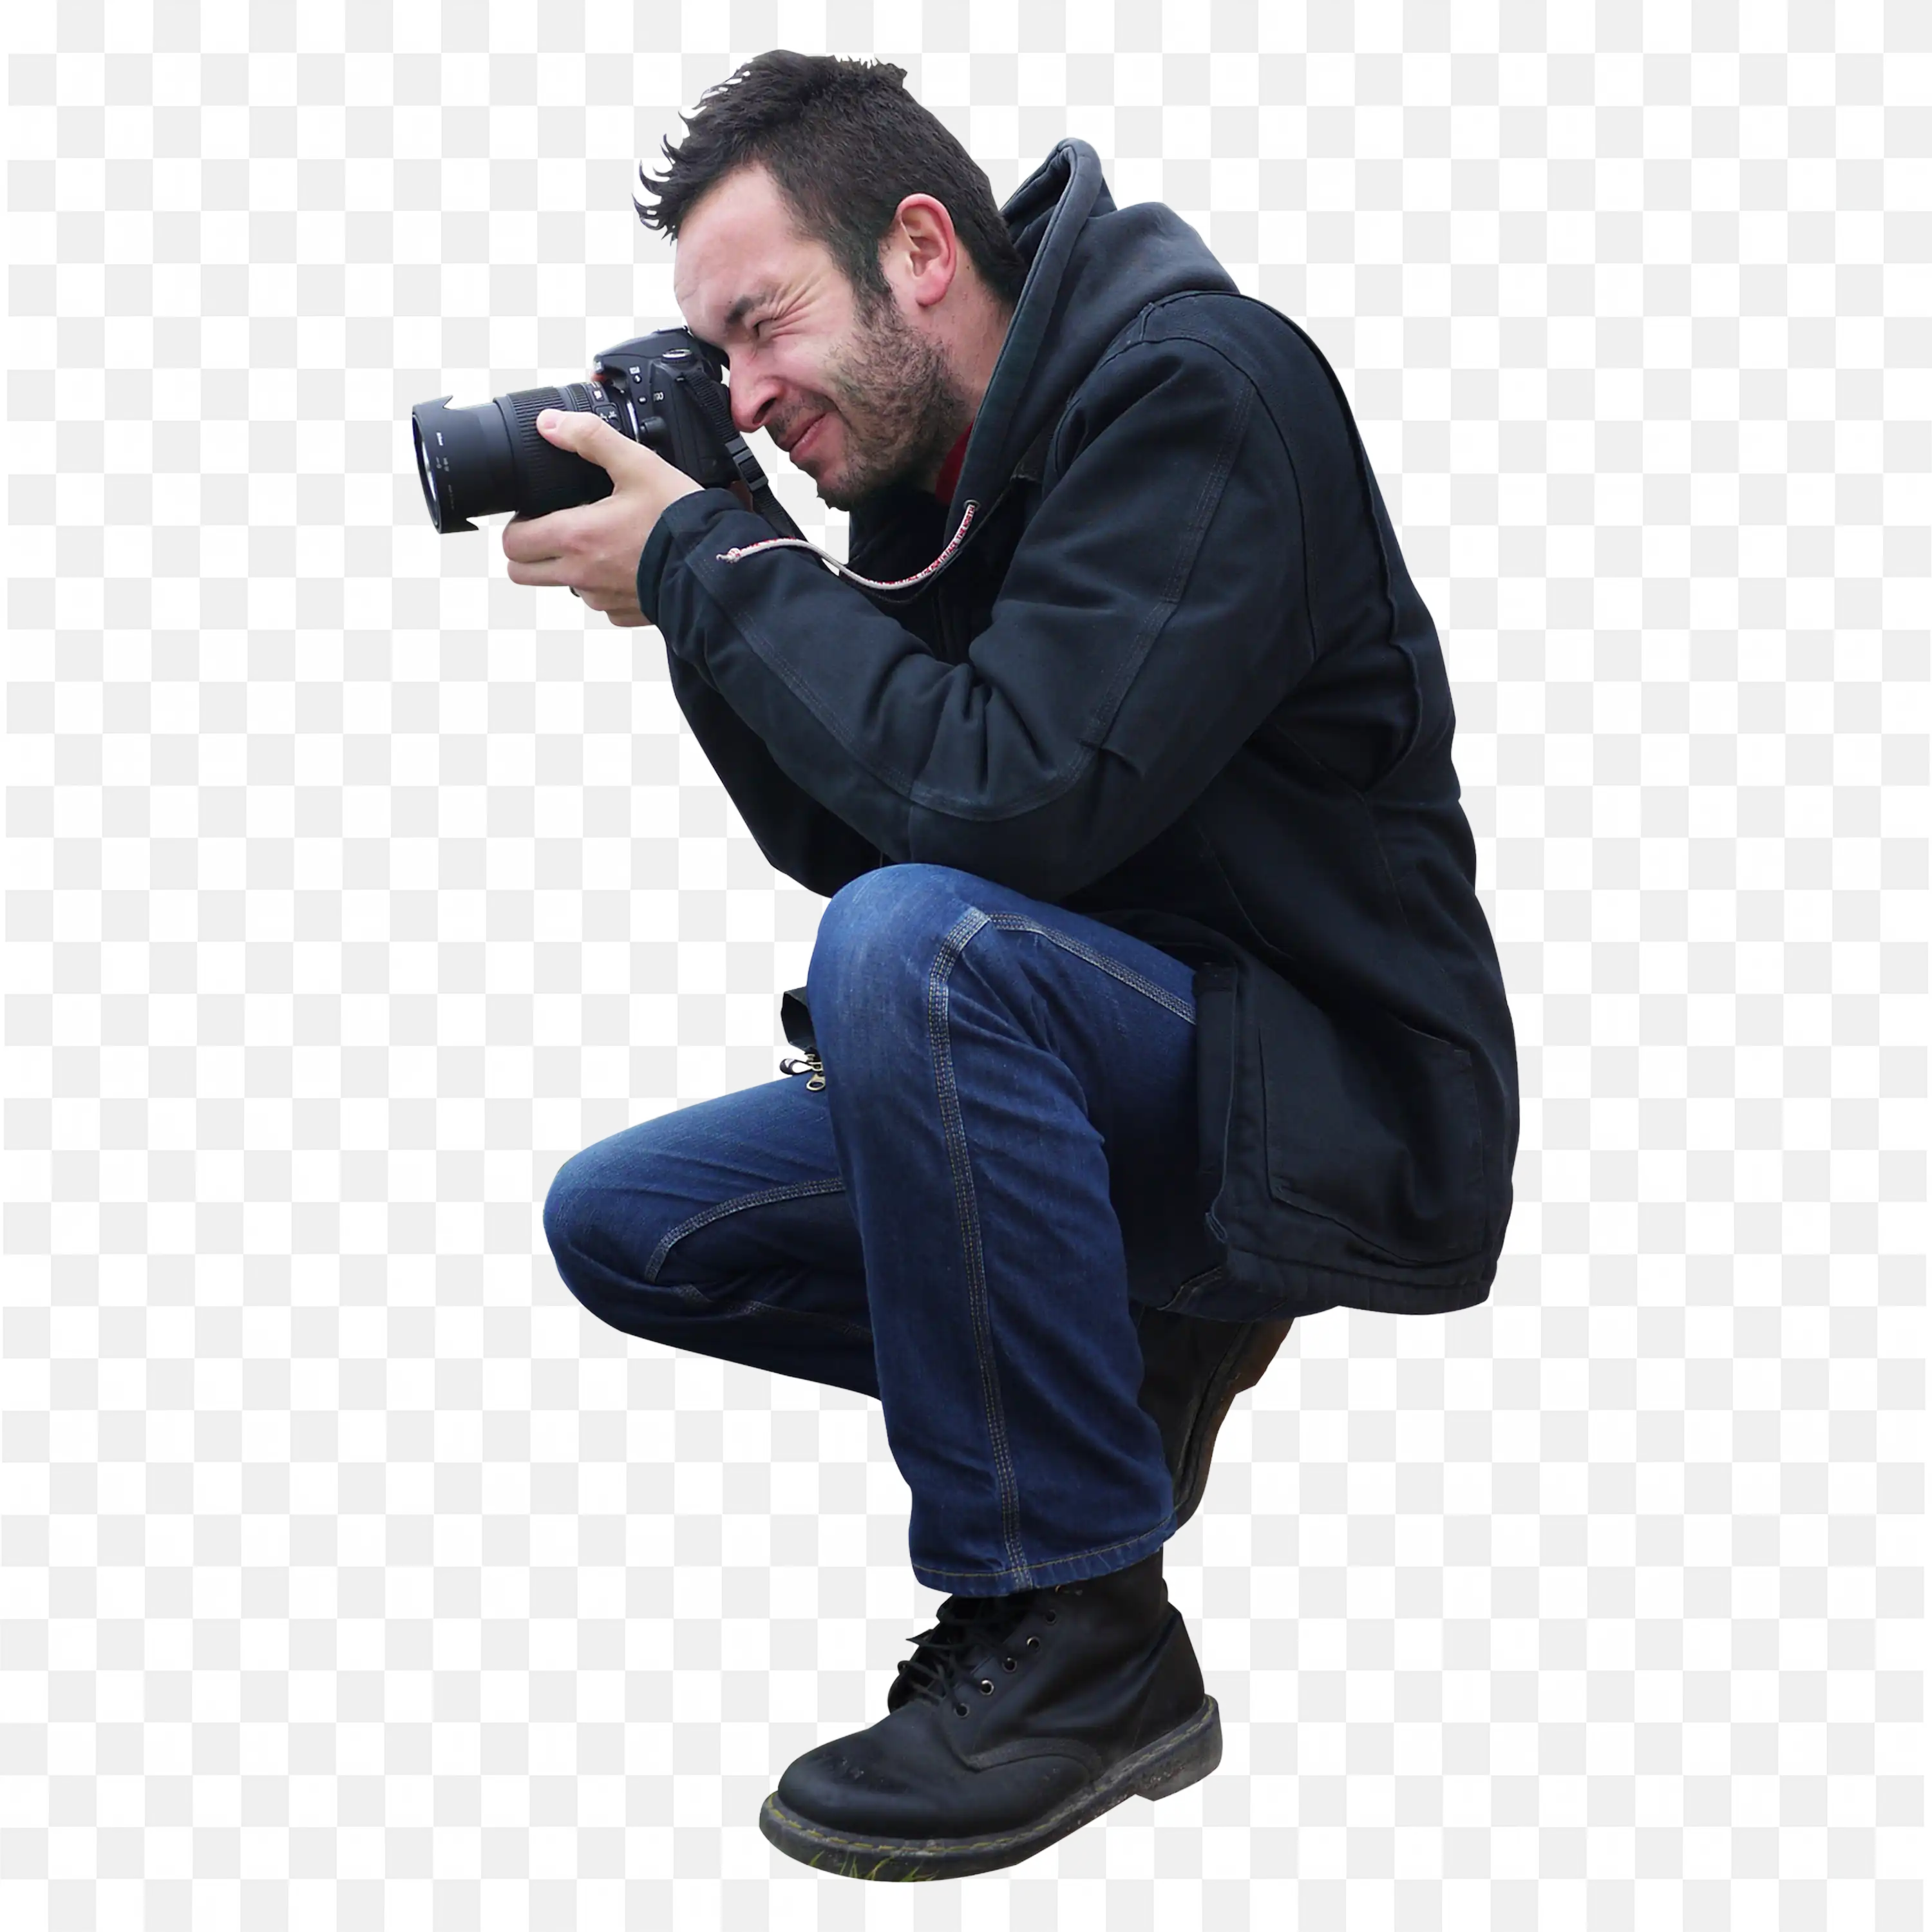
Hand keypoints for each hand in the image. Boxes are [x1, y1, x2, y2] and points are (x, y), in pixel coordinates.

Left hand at [501, 408, 706, 626]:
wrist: (717, 567)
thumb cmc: (679, 520)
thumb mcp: (638, 464)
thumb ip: (590, 437)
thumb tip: (549, 424)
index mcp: (575, 537)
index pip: (512, 543)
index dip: (517, 525)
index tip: (538, 513)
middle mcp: (580, 575)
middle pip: (522, 573)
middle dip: (529, 551)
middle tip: (556, 528)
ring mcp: (601, 599)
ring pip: (563, 586)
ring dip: (570, 567)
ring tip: (602, 543)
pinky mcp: (622, 614)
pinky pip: (599, 602)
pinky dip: (604, 585)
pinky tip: (627, 564)